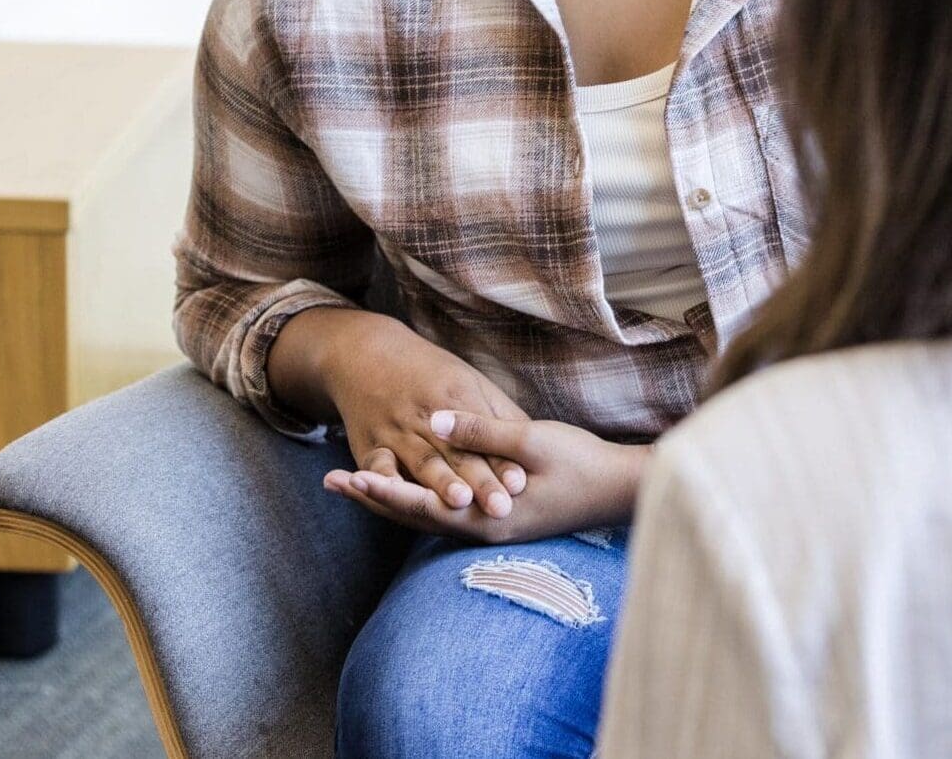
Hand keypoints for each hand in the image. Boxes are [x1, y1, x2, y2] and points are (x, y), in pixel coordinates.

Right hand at [306, 313, 532, 526]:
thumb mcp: (470, 382)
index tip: (521, 484)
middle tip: (502, 508)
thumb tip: (536, 444)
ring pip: (423, 461)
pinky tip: (393, 496)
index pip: (487, 438)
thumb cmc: (430, 374)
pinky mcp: (370, 444)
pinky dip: (383, 480)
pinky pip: (377, 465)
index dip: (503, 462)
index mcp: (458, 397)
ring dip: (440, 483)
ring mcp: (397, 430)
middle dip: (480, 482)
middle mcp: (428, 415)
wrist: (368, 353)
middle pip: (459, 455)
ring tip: (459, 504)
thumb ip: (499, 417)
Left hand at [327, 411, 648, 544]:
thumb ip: (481, 433)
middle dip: (374, 498)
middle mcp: (483, 529)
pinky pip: (448, 515)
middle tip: (332, 482)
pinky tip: (409, 493)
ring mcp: (492, 528)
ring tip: (358, 486)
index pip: (420, 504)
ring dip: (392, 501)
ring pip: (429, 518)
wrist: (619, 490)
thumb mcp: (531, 440)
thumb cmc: (580, 463)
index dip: (382, 489)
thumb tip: (434, 421)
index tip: (347, 477)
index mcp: (486, 515)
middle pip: (415, 517)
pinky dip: (420, 503)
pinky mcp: (501, 520)